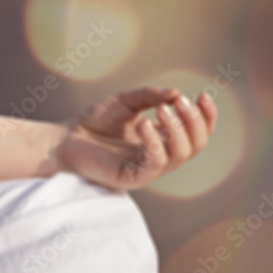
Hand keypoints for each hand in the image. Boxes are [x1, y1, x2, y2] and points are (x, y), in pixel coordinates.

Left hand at [54, 87, 216, 190]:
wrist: (65, 138)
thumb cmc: (96, 121)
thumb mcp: (126, 100)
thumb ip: (150, 96)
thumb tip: (176, 93)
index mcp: (164, 140)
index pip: (197, 134)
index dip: (206, 117)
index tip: (203, 95)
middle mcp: (160, 157)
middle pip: (195, 145)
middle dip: (193, 122)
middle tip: (178, 102)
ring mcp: (147, 170)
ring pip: (180, 155)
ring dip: (177, 130)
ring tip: (162, 110)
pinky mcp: (132, 179)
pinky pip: (154, 164)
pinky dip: (155, 142)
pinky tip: (145, 123)